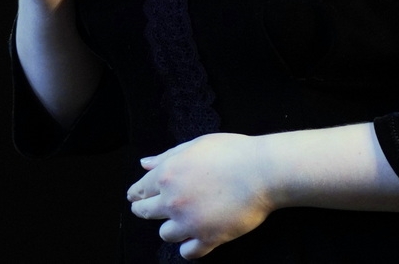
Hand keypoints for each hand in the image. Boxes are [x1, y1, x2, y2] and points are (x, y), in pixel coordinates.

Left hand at [126, 133, 275, 258]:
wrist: (262, 172)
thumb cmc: (233, 152)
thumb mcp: (196, 145)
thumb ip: (167, 156)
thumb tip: (144, 163)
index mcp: (167, 174)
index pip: (140, 190)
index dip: (136, 194)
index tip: (136, 197)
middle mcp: (172, 200)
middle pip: (145, 213)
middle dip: (144, 210)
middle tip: (149, 210)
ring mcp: (188, 222)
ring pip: (165, 235)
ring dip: (171, 228)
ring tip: (182, 221)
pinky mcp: (207, 239)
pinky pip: (187, 252)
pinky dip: (189, 247)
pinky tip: (195, 239)